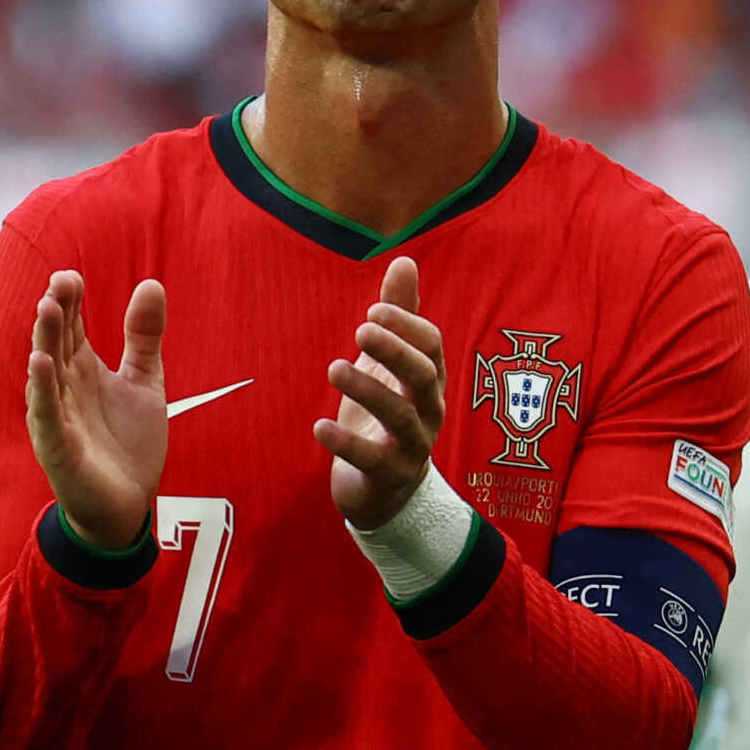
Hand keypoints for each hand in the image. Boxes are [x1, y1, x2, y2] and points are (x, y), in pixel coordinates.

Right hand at [24, 272, 167, 549]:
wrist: (127, 507)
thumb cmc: (127, 445)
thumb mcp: (144, 382)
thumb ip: (144, 337)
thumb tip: (151, 282)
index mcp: (81, 370)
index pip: (70, 327)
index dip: (70, 301)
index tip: (72, 276)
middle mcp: (63, 388)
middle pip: (55, 342)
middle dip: (56, 312)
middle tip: (59, 282)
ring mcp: (56, 417)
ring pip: (45, 372)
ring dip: (44, 340)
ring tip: (47, 309)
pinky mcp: (56, 447)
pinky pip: (45, 414)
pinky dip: (41, 389)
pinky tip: (40, 363)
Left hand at [316, 255, 445, 529]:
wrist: (385, 489)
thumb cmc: (385, 414)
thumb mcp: (388, 363)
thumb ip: (398, 315)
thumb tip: (404, 260)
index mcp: (426, 380)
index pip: (430, 346)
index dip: (406, 326)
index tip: (372, 309)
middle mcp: (427, 411)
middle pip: (424, 377)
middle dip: (395, 351)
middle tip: (361, 329)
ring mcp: (412, 446)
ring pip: (400, 417)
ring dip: (367, 390)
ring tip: (334, 367)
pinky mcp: (390, 476)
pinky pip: (372, 460)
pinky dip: (346, 443)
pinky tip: (319, 427)